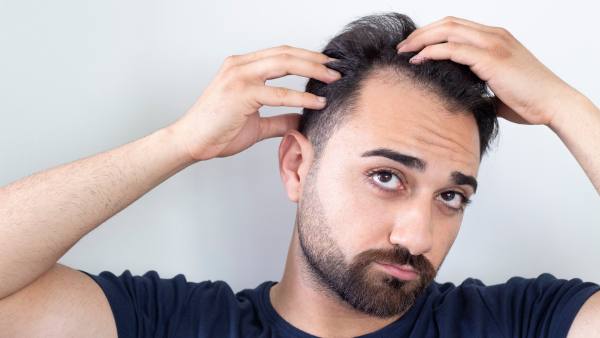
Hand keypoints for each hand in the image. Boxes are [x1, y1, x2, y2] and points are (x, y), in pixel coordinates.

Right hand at [169, 45, 340, 161]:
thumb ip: (280, 119)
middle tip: (337, 68)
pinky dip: (301, 97)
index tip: (327, 67)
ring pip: (283, 64)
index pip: (281, 54)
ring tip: (334, 79)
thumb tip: (303, 120)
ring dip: (312, 70)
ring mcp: (239, 76)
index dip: (306, 57)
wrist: (191, 143)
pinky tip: (318, 102)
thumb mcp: (257, 124)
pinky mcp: (241, 93)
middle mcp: (240, 65)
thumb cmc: (217, 132)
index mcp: (242, 67)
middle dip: (315, 59)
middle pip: (286, 53)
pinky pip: (278, 93)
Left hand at [396, 16, 579, 125]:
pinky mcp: (491, 58)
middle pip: (447, 23)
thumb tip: (460, 97)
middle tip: (401, 47)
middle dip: (420, 33)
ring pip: (447, 30)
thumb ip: (478, 86)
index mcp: (495, 39)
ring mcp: (493, 44)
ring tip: (403, 52)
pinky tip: (418, 60)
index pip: (455, 26)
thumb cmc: (529, 100)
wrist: (553, 104)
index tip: (412, 47)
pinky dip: (432, 52)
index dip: (431, 34)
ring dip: (421, 39)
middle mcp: (493, 36)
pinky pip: (453, 49)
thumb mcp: (498, 88)